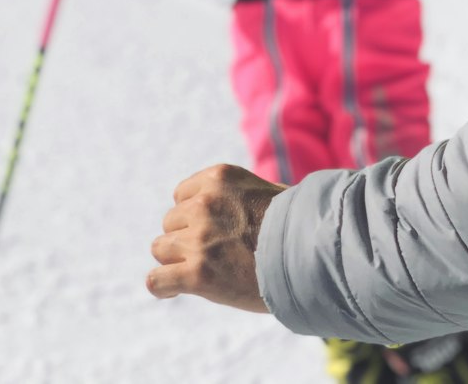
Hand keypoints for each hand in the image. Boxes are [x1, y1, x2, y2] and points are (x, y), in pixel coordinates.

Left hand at [146, 164, 284, 312]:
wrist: (310, 254)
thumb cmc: (294, 225)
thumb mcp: (263, 190)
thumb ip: (233, 196)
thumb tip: (224, 208)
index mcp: (219, 178)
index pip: (182, 195)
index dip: (193, 215)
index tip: (210, 229)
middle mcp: (205, 204)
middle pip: (171, 222)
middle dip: (186, 237)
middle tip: (213, 253)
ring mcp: (199, 239)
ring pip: (161, 248)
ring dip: (176, 260)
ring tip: (201, 270)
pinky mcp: (197, 274)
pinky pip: (157, 280)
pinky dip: (163, 286)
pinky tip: (175, 288)